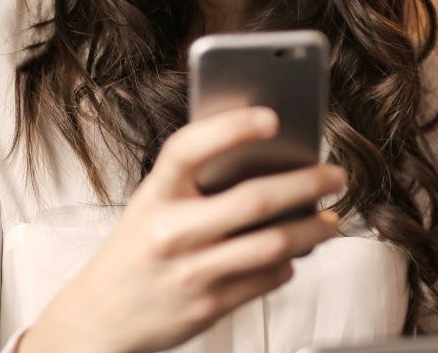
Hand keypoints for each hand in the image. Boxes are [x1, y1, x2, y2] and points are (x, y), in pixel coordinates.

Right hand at [20, 107, 345, 352]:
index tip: (273, 117)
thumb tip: (265, 154)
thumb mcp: (152, 202)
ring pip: (272, 245)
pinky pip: (266, 278)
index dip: (231, 128)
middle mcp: (171, 232)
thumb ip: (196, 179)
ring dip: (312, 229)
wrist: (100, 320)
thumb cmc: (139, 246)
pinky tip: (296, 252)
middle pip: (252, 200)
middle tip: (336, 175)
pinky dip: (289, 262)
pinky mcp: (209, 307)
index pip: (189, 148)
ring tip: (331, 220)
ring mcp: (191, 273)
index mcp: (154, 194)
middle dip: (306, 184)